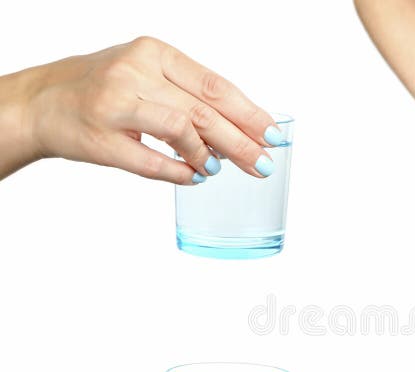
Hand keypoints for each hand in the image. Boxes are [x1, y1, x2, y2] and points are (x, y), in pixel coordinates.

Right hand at [25, 36, 280, 183]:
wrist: (42, 101)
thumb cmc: (104, 89)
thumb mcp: (148, 76)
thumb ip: (190, 97)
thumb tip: (243, 131)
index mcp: (154, 53)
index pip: (215, 85)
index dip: (249, 113)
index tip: (274, 134)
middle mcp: (135, 72)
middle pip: (204, 111)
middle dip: (241, 142)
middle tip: (264, 164)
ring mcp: (115, 104)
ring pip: (181, 130)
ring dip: (209, 156)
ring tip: (221, 169)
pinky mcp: (101, 139)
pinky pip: (152, 162)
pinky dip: (180, 173)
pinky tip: (194, 177)